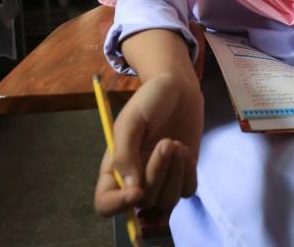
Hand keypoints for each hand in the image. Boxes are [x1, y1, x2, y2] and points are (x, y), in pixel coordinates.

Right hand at [94, 72, 202, 217]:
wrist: (178, 89)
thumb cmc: (149, 101)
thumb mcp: (131, 121)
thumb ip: (125, 155)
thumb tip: (132, 189)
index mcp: (114, 169)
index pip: (105, 204)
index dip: (118, 205)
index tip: (137, 191)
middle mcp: (136, 180)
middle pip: (144, 203)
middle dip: (157, 174)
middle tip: (166, 142)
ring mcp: (161, 180)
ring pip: (167, 202)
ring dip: (175, 174)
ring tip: (176, 144)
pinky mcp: (183, 176)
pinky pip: (187, 192)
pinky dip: (188, 174)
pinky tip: (185, 150)